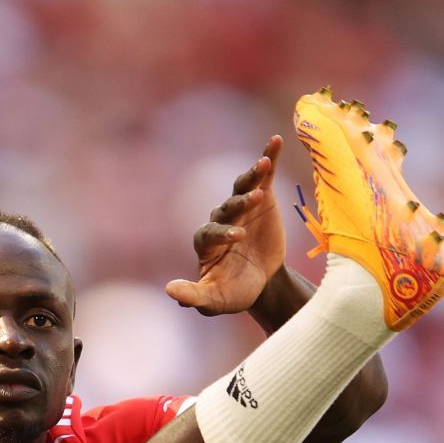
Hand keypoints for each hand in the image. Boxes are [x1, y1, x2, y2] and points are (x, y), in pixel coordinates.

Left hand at [165, 134, 287, 316]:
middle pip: (227, 208)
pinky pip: (263, 176)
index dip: (222, 232)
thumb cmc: (234, 291)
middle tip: (254, 204)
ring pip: (242, 188)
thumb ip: (193, 296)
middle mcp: (221, 220)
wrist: (261, 283)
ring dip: (251, 177)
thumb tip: (169, 290)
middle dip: (239, 206)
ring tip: (262, 165)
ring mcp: (241, 207)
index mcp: (206, 243)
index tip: (239, 237)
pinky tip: (274, 141)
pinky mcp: (262, 199)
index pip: (210, 232)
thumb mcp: (214, 301)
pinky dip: (268, 158)